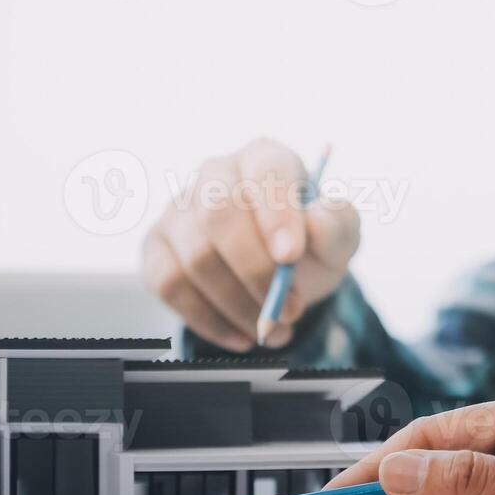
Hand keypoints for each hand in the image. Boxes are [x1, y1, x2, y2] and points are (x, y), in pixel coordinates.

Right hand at [142, 138, 359, 351]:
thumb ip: (338, 225)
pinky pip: (170, 285)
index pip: (264, 172)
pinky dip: (208, 320)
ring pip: (196, 258)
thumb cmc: (307, 247)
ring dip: (238, 305)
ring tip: (271, 329)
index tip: (291, 257)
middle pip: (218, 213)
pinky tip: (239, 334)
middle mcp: (215, 175)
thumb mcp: (338, 238)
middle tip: (288, 310)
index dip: (276, 213)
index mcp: (263, 159)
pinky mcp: (156, 248)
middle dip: (255, 270)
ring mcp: (178, 210)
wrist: (277, 275)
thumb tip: (316, 221)